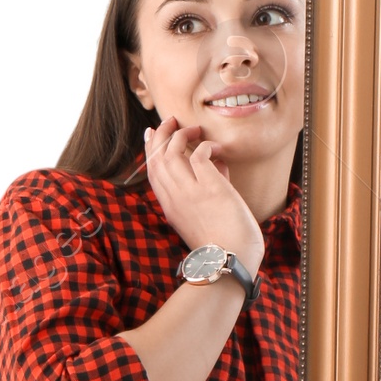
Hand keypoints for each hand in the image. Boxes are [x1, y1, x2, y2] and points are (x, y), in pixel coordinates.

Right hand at [142, 113, 265, 275]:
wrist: (231, 260)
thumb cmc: (224, 242)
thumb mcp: (204, 214)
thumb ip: (207, 186)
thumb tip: (218, 162)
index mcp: (170, 206)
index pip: (152, 171)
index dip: (149, 149)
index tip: (151, 132)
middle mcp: (175, 198)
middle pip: (156, 157)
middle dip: (161, 134)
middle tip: (172, 121)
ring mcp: (190, 193)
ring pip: (171, 152)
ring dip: (181, 134)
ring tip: (194, 129)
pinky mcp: (209, 189)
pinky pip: (199, 154)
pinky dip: (206, 145)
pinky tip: (217, 149)